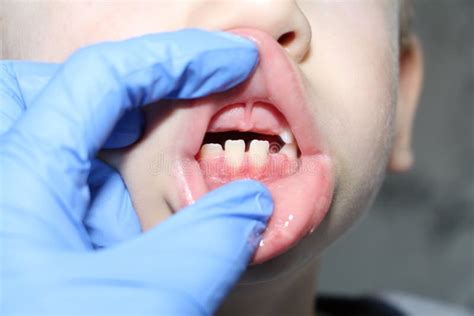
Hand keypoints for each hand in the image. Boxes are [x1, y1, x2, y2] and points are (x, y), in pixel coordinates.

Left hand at [0, 29, 272, 314]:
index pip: (102, 77)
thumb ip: (208, 243)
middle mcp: (6, 184)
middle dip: (132, 88)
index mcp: (15, 183)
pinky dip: (113, 188)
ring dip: (125, 144)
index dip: (177, 58)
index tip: (232, 59)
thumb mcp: (144, 304)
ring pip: (65, 139)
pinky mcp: (29, 237)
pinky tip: (136, 223)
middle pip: (61, 91)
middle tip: (187, 95)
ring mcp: (15, 209)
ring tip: (166, 168)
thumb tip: (252, 203)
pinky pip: (69, 186)